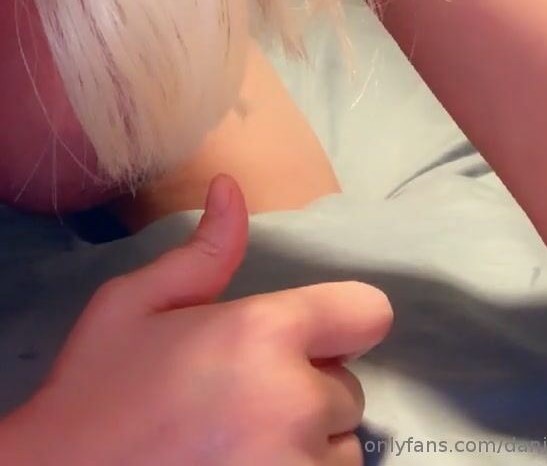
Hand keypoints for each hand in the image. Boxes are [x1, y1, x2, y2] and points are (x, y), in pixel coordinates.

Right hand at [11, 175, 392, 464]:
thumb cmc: (96, 392)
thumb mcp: (134, 305)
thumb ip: (203, 252)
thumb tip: (232, 188)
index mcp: (264, 333)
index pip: (368, 313)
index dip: (342, 321)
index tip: (312, 337)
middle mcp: (295, 402)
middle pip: (348, 387)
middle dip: (308, 387)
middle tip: (247, 397)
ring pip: (342, 448)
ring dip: (310, 443)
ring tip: (247, 440)